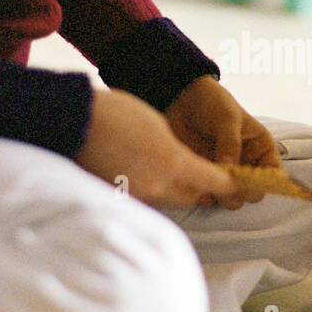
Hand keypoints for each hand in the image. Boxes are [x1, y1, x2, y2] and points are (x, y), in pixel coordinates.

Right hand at [73, 87, 238, 207]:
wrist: (74, 121)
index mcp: (174, 162)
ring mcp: (138, 194)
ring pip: (168, 198)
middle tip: (203, 176)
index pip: (213, 182)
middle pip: (192, 196)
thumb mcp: (156, 122)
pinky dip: (149, 187)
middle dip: (201, 188)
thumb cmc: (115, 113)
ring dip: (174, 188)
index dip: (228, 184)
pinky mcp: (120, 198)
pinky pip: (145, 197)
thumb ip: (174, 147)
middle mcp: (159, 185)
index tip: (237, 184)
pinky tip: (139, 170)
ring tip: (166, 169)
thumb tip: (179, 159)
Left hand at [164, 76, 280, 207]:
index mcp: (261, 149)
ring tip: (208, 178)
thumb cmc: (212, 103)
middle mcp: (247, 165)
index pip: (273, 175)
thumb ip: (231, 144)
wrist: (182, 98)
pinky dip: (203, 195)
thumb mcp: (227, 118)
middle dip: (241, 192)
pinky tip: (195, 180)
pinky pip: (209, 198)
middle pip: (252, 193)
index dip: (266, 183)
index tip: (250, 181)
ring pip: (231, 200)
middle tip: (225, 181)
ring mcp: (226, 174)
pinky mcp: (205, 178)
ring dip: (221, 196)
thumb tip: (230, 172)